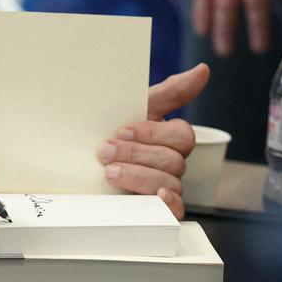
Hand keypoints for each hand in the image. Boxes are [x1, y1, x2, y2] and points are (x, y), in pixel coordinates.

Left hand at [97, 64, 209, 218]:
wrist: (77, 162)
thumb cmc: (109, 129)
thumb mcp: (133, 107)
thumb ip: (170, 91)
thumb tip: (203, 70)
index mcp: (169, 137)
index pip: (182, 134)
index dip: (152, 132)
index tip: (122, 129)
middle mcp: (171, 162)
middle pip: (172, 160)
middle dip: (136, 154)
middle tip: (106, 151)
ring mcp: (166, 187)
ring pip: (170, 183)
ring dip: (137, 176)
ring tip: (108, 172)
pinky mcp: (157, 210)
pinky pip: (176, 211)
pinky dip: (167, 203)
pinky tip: (155, 196)